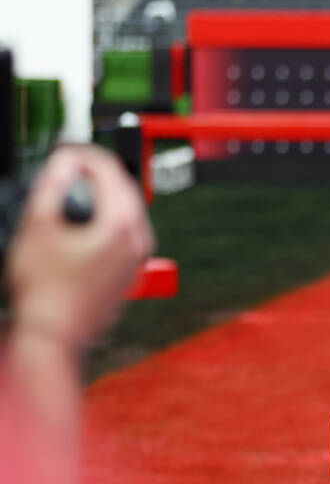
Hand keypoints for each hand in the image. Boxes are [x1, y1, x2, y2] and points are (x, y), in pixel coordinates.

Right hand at [7, 144, 153, 351]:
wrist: (55, 333)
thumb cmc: (46, 290)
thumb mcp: (38, 226)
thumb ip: (53, 186)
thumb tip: (65, 164)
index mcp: (121, 224)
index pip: (110, 171)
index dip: (85, 154)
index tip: (67, 151)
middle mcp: (137, 238)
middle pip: (123, 188)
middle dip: (97, 173)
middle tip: (70, 166)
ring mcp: (137, 256)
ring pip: (126, 210)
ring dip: (103, 195)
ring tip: (73, 191)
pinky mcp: (131, 269)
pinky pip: (125, 231)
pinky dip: (106, 218)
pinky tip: (83, 222)